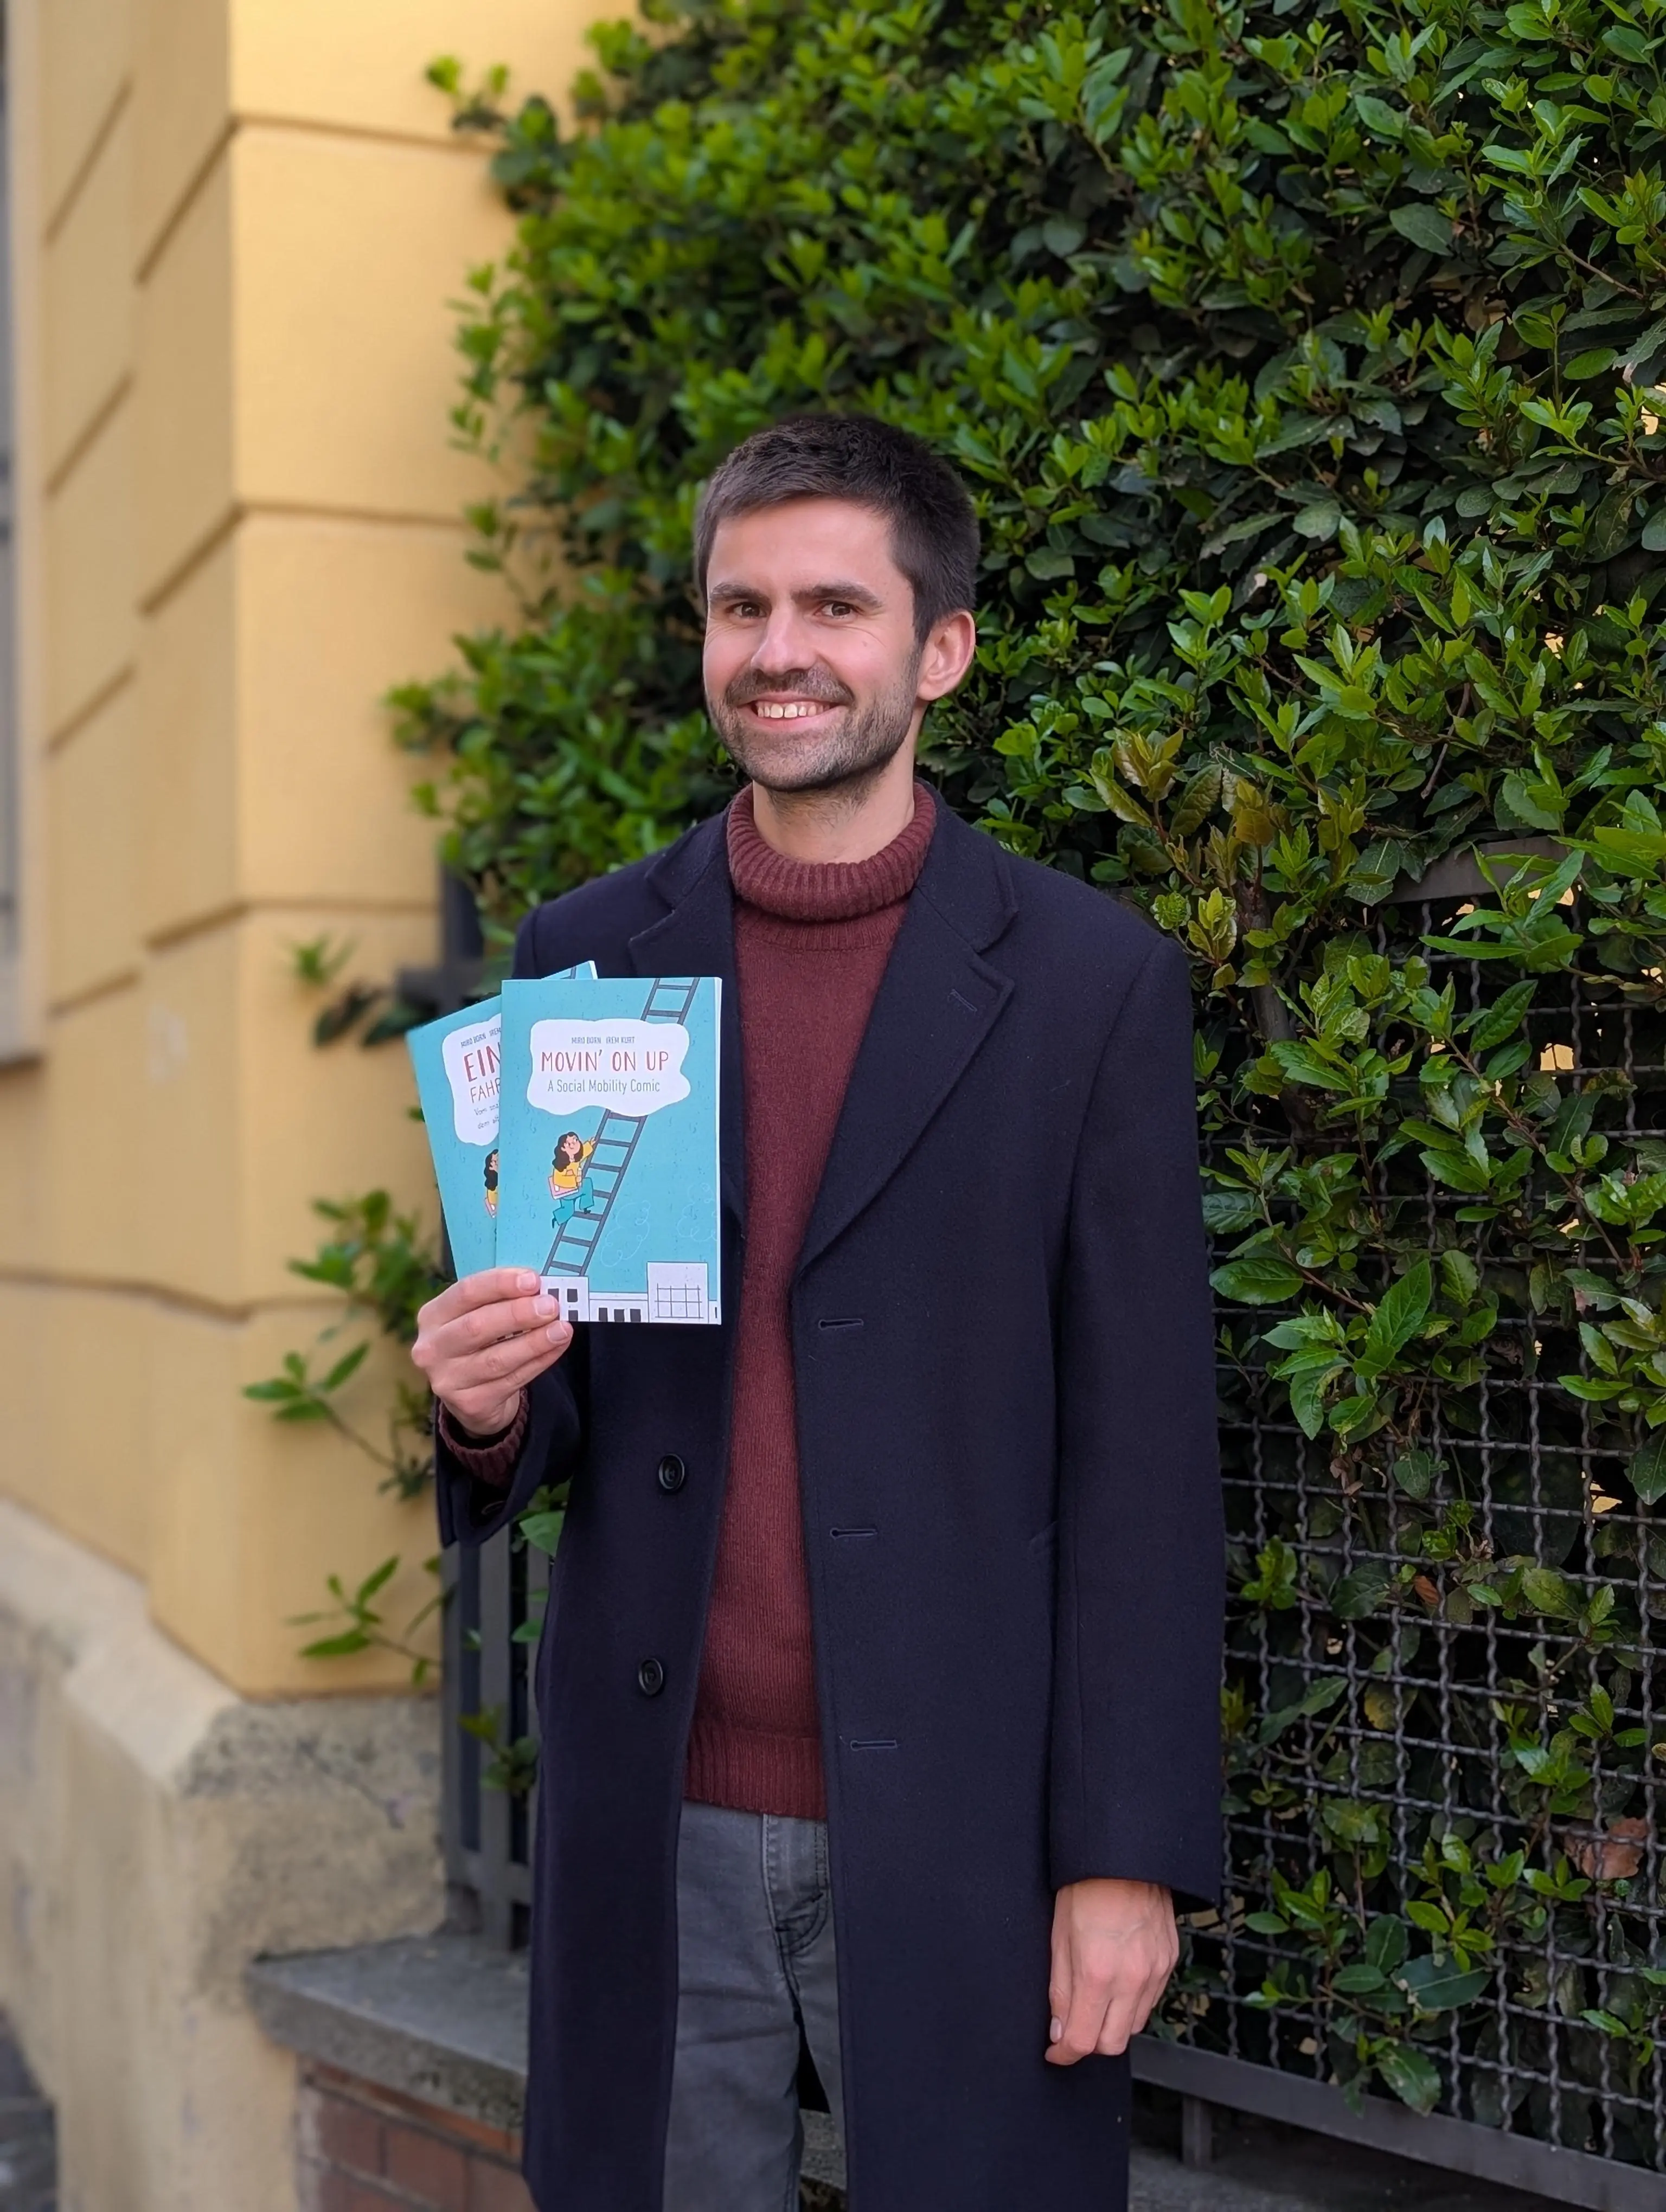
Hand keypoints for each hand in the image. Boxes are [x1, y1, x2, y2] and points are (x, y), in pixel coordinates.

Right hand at [411, 1268, 573, 1436]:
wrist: (472, 1394)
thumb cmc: (480, 1341)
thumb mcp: (478, 1315)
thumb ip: (502, 1300)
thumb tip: (542, 1288)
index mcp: (432, 1315)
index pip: (465, 1292)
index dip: (500, 1284)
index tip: (533, 1280)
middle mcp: (432, 1348)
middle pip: (477, 1326)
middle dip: (518, 1314)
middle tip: (550, 1306)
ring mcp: (448, 1380)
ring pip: (497, 1359)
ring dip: (534, 1342)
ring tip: (562, 1329)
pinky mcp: (469, 1404)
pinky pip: (511, 1381)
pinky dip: (539, 1362)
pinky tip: (556, 1347)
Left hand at [1046, 1878, 1176, 2064]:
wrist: (1124, 1856)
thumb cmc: (1085, 1887)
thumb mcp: (1058, 1937)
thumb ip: (1060, 1989)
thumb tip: (1059, 2030)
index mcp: (1097, 1973)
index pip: (1082, 2040)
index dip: (1064, 2053)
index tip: (1055, 2052)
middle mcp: (1131, 1979)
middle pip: (1112, 2044)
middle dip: (1089, 2044)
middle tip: (1073, 2028)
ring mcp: (1155, 1971)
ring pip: (1135, 2026)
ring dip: (1113, 2025)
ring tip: (1096, 2001)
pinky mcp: (1169, 1961)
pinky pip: (1151, 2000)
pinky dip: (1133, 2004)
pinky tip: (1118, 1984)